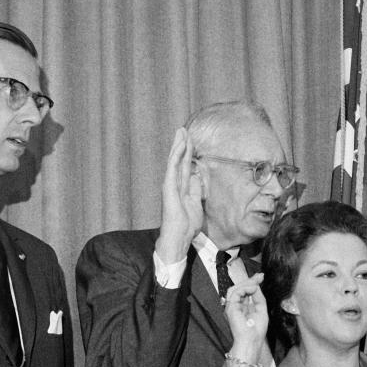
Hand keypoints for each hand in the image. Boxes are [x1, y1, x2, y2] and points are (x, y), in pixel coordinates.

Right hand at [156, 128, 202, 263]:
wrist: (179, 236)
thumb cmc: (186, 224)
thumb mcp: (196, 204)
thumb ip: (197, 190)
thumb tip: (198, 177)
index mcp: (181, 187)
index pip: (185, 166)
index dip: (188, 153)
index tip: (191, 140)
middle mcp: (174, 184)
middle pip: (178, 160)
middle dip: (181, 144)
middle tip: (183, 130)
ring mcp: (170, 185)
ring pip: (174, 160)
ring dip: (178, 145)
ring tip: (181, 131)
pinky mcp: (168, 187)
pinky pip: (173, 168)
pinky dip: (176, 156)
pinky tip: (180, 146)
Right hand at [223, 269, 267, 359]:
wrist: (252, 340)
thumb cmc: (256, 330)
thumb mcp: (261, 309)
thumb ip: (258, 297)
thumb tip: (255, 285)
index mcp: (242, 308)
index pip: (244, 292)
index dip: (251, 283)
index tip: (260, 276)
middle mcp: (235, 306)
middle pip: (239, 288)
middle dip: (249, 280)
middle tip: (260, 276)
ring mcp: (231, 307)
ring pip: (235, 288)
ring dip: (247, 283)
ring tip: (256, 282)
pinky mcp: (230, 307)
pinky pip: (235, 292)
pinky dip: (245, 289)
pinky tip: (252, 289)